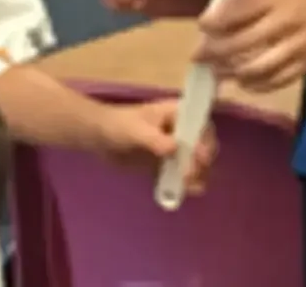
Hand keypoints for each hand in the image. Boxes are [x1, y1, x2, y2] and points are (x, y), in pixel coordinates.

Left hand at [95, 98, 215, 195]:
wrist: (100, 137)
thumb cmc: (118, 125)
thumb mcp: (135, 130)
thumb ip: (154, 139)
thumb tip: (174, 149)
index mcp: (176, 113)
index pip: (200, 124)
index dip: (205, 140)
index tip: (201, 157)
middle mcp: (180, 130)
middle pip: (203, 145)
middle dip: (202, 161)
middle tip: (190, 175)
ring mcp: (174, 148)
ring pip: (195, 162)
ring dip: (197, 175)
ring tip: (189, 187)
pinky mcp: (166, 164)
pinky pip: (180, 175)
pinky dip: (184, 184)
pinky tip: (183, 192)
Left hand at [197, 0, 305, 92]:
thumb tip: (222, 14)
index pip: (238, 11)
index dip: (215, 21)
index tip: (201, 26)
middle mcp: (286, 21)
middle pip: (243, 42)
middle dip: (215, 51)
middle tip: (198, 55)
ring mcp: (300, 45)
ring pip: (258, 67)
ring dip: (232, 71)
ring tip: (216, 72)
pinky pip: (279, 80)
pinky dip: (257, 84)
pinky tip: (243, 82)